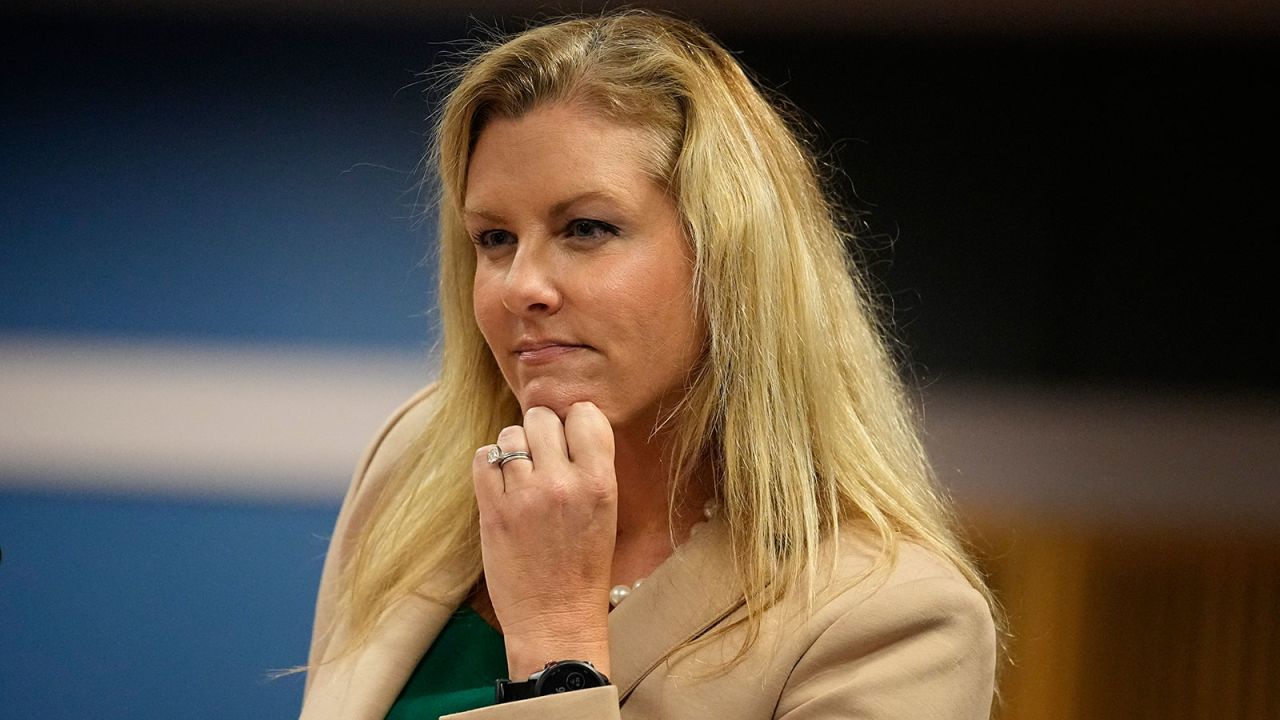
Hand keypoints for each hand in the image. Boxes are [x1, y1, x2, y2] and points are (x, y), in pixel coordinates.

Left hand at [472, 402, 617, 678]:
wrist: (556, 620)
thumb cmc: (583, 568)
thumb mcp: (605, 512)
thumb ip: (590, 467)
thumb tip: (565, 423)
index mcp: (600, 483)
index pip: (586, 415)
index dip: (574, 423)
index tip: (569, 440)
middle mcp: (563, 483)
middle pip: (543, 418)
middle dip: (541, 432)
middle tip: (542, 458)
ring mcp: (525, 495)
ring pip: (511, 434)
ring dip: (514, 449)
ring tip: (522, 476)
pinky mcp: (492, 511)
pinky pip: (483, 458)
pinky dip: (489, 464)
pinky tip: (501, 483)